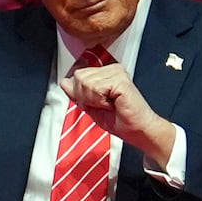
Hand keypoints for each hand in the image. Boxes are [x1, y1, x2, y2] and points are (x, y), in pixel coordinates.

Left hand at [60, 62, 174, 163]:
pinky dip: (100, 102)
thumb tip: (64, 82)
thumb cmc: (121, 121)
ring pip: (85, 83)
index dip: (81, 94)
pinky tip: (112, 105)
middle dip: (85, 97)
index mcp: (106, 73)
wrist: (137, 131)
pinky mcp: (120, 79)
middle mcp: (112, 69)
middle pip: (79, 77)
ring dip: (93, 101)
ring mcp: (117, 72)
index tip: (96, 104)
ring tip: (109, 106)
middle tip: (103, 106)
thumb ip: (78, 93)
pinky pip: (96, 89)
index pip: (78, 75)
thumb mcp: (91, 106)